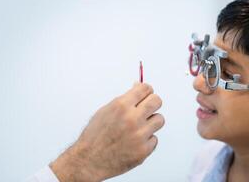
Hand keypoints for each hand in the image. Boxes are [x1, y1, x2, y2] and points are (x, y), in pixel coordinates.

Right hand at [50, 82, 164, 181]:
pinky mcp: (144, 150)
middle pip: (156, 101)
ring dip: (151, 122)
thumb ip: (124, 100)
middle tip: (147, 108)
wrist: (89, 161)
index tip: (146, 94)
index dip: (146, 90)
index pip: (145, 88)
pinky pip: (154, 139)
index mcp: (121, 106)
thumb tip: (137, 88)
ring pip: (159, 119)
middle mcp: (132, 119)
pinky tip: (135, 141)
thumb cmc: (95, 136)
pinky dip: (146, 139)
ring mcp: (139, 135)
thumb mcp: (106, 111)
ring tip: (140, 127)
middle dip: (153, 102)